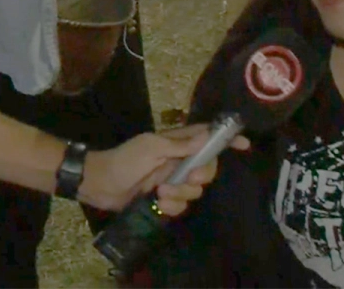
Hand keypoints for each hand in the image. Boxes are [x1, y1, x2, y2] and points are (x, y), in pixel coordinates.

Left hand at [77, 123, 249, 215]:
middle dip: (200, 176)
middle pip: (208, 168)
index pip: (209, 137)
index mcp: (178, 142)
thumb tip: (209, 135)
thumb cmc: (125, 159)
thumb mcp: (152, 147)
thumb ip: (181, 144)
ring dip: (180, 194)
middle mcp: (180, 160)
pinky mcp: (165, 198)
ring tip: (160, 192)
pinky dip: (171, 207)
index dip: (227, 139)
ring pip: (195, 190)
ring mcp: (173, 180)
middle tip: (185, 178)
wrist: (99, 183)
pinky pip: (182, 205)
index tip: (244, 145)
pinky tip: (157, 204)